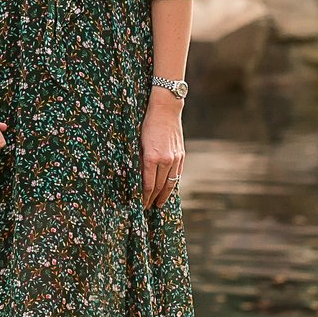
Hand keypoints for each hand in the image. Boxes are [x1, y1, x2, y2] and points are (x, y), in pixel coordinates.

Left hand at [141, 89, 183, 207]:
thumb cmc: (147, 123)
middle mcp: (166, 160)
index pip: (148, 185)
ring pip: (171, 183)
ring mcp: (175, 158)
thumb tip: (135, 176)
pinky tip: (169, 188)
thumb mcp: (137, 142)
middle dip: (153, 199)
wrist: (166, 109)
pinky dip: (173, 183)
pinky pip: (177, 174)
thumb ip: (138, 160)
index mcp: (152, 158)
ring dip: (165, 195)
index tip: (141, 204)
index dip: (145, 197)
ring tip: (159, 203)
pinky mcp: (181, 154)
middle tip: (148, 207)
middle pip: (160, 187)